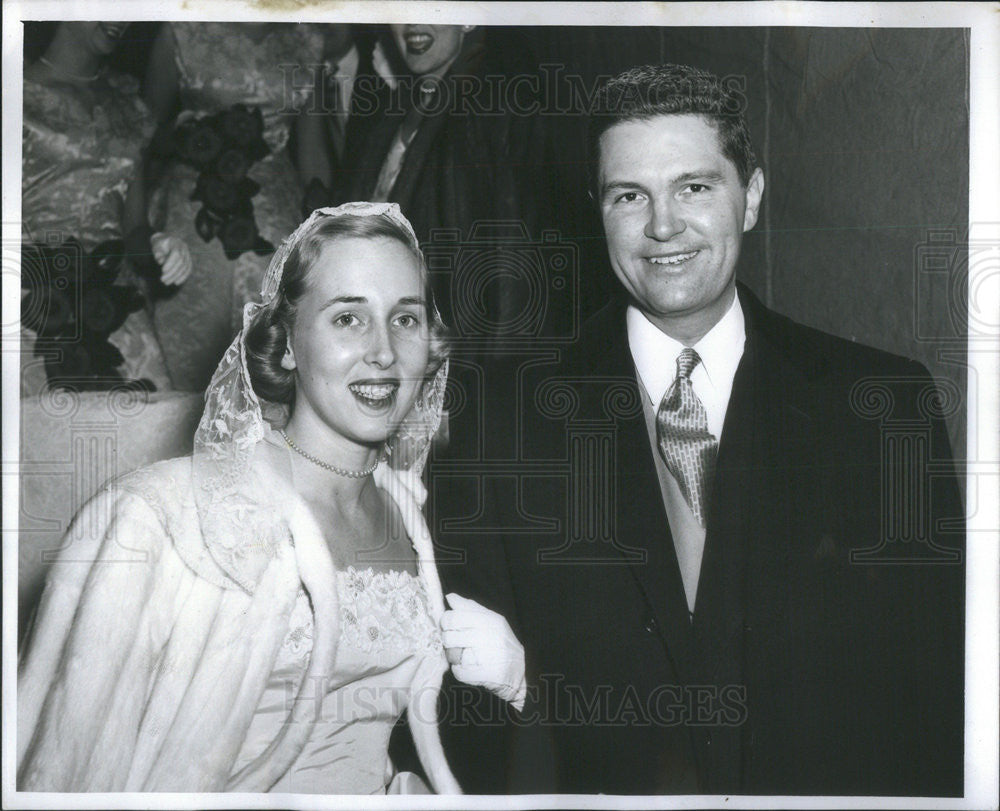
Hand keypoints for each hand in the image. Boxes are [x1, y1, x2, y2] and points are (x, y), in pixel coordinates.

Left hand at [150, 233, 191, 285]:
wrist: (165, 241)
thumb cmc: (159, 244)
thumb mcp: (155, 245)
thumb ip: (157, 252)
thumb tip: (161, 261)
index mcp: (176, 242)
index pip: (176, 254)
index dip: (171, 263)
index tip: (162, 271)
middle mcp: (184, 248)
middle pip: (181, 262)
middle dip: (172, 272)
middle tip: (163, 280)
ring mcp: (188, 254)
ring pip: (185, 267)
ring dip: (176, 276)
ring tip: (166, 282)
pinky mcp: (188, 260)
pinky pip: (188, 270)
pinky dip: (183, 277)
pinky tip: (176, 282)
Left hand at [441, 593, 525, 711]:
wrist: (521, 671)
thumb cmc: (501, 642)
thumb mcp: (491, 620)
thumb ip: (470, 608)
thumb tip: (450, 597)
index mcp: (490, 620)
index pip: (454, 617)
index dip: (445, 622)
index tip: (449, 626)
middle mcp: (490, 635)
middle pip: (450, 637)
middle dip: (447, 640)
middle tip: (454, 642)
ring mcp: (489, 656)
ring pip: (453, 655)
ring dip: (453, 656)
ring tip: (462, 655)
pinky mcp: (487, 674)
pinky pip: (460, 672)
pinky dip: (459, 671)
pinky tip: (467, 668)